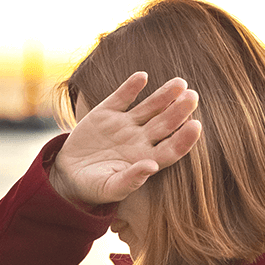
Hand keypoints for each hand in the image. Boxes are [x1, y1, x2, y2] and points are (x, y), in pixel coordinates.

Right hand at [49, 72, 201, 210]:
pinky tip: (142, 76)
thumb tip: (152, 167)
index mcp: (146, 159)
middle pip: (165, 123)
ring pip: (149, 107)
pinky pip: (122, 97)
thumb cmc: (94, 187)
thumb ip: (131, 180)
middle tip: (193, 96)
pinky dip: (131, 87)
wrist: (68, 174)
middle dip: (180, 110)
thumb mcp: (110, 188)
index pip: (172, 148)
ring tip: (179, 82)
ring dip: (164, 95)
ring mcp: (125, 125)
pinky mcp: (106, 113)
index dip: (184, 138)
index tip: (196, 125)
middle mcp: (140, 140)